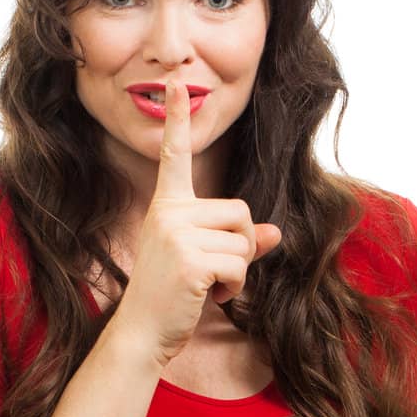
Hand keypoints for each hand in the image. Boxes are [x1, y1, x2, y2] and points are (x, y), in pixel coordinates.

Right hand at [112, 64, 282, 368]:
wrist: (141, 332)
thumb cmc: (170, 297)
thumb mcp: (202, 261)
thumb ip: (237, 242)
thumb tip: (274, 232)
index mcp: (167, 206)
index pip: (176, 157)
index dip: (177, 121)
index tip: (178, 84)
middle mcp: (169, 213)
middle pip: (240, 211)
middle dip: (241, 246)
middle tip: (213, 271)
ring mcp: (177, 235)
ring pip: (244, 242)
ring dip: (237, 272)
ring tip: (206, 285)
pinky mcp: (190, 260)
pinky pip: (239, 265)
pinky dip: (233, 287)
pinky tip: (207, 296)